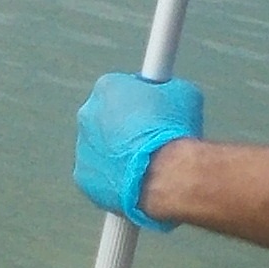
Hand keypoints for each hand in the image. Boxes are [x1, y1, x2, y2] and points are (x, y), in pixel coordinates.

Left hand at [76, 72, 202, 230]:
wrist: (165, 174)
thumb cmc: (174, 132)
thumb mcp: (185, 95)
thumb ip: (169, 89)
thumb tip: (171, 92)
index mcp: (107, 87)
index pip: (124, 88)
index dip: (143, 100)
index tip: (156, 110)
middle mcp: (87, 113)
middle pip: (109, 116)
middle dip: (128, 126)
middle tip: (154, 138)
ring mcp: (82, 147)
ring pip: (104, 147)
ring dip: (123, 153)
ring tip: (151, 163)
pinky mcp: (84, 177)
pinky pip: (103, 174)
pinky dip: (118, 177)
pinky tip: (140, 180)